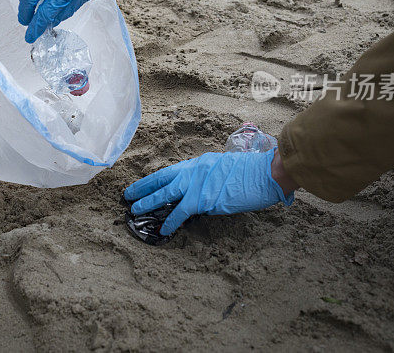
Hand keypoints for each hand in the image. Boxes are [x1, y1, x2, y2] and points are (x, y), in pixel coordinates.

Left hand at [123, 149, 293, 235]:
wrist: (266, 173)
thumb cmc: (251, 174)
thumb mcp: (224, 170)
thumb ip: (208, 179)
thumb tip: (199, 193)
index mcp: (200, 163)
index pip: (171, 171)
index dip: (154, 179)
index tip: (141, 185)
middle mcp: (195, 170)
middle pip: (162, 179)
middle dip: (143, 188)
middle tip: (127, 195)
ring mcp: (199, 183)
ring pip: (166, 193)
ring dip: (148, 202)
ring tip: (134, 210)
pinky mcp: (206, 198)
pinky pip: (182, 211)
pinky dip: (171, 220)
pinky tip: (163, 229)